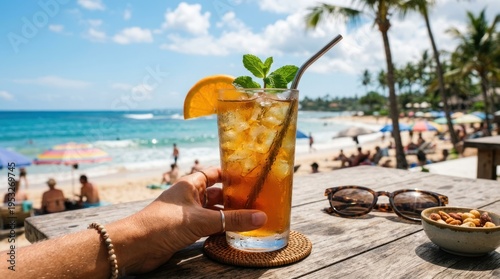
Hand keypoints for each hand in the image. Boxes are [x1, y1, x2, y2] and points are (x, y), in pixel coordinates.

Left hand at [114, 167, 266, 273]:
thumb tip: (260, 217)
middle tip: (256, 201)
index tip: (250, 178)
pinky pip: (207, 227)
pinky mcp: (184, 231)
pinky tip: (233, 233)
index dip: (231, 175)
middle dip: (234, 198)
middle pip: (217, 194)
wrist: (135, 246)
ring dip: (227, 216)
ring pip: (213, 212)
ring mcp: (186, 214)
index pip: (214, 173)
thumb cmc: (163, 224)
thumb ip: (231, 220)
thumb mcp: (201, 220)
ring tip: (250, 218)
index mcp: (190, 184)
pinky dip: (219, 229)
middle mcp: (189, 197)